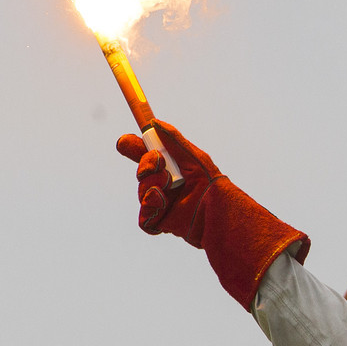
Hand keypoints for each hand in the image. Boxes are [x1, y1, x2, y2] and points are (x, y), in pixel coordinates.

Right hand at [114, 122, 309, 310]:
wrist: (219, 210)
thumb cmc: (210, 182)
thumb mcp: (193, 157)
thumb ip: (174, 139)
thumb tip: (154, 122)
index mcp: (172, 167)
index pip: (145, 154)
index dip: (133, 147)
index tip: (127, 142)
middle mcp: (166, 184)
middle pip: (141, 173)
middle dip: (145, 166)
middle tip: (158, 163)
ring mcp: (163, 204)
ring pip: (141, 194)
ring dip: (150, 187)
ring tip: (166, 187)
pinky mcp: (163, 222)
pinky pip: (144, 219)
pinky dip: (150, 209)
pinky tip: (162, 203)